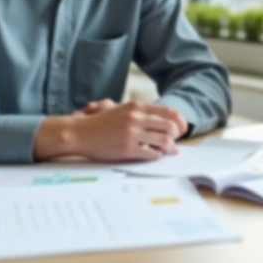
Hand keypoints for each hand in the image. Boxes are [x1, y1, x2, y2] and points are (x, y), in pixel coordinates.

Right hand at [35, 101, 186, 161]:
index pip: (170, 112)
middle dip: (178, 136)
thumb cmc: (101, 123)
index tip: (182, 130)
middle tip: (175, 142)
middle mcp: (136, 117)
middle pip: (171, 126)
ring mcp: (132, 133)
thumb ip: (141, 113)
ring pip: (164, 141)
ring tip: (169, 151)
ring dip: (170, 148)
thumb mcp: (121, 110)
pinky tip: (154, 156)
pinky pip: (151, 154)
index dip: (181, 122)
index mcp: (137, 106)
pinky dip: (157, 156)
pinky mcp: (127, 149)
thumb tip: (164, 120)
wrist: (79, 133)